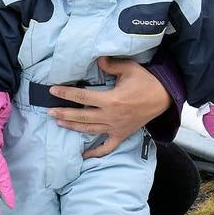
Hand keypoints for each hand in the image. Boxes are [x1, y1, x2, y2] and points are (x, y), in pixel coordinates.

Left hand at [47, 56, 172, 157]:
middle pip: (82, 116)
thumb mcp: (130, 69)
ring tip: (59, 122)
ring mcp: (116, 127)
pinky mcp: (122, 134)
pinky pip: (107, 147)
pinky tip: (83, 155)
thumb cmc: (146, 81)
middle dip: (64, 113)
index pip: (82, 96)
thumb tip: (98, 59)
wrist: (165, 97)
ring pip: (90, 130)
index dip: (66, 93)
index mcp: (111, 100)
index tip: (53, 90)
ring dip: (73, 127)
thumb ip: (111, 65)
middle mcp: (111, 116)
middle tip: (49, 111)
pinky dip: (95, 153)